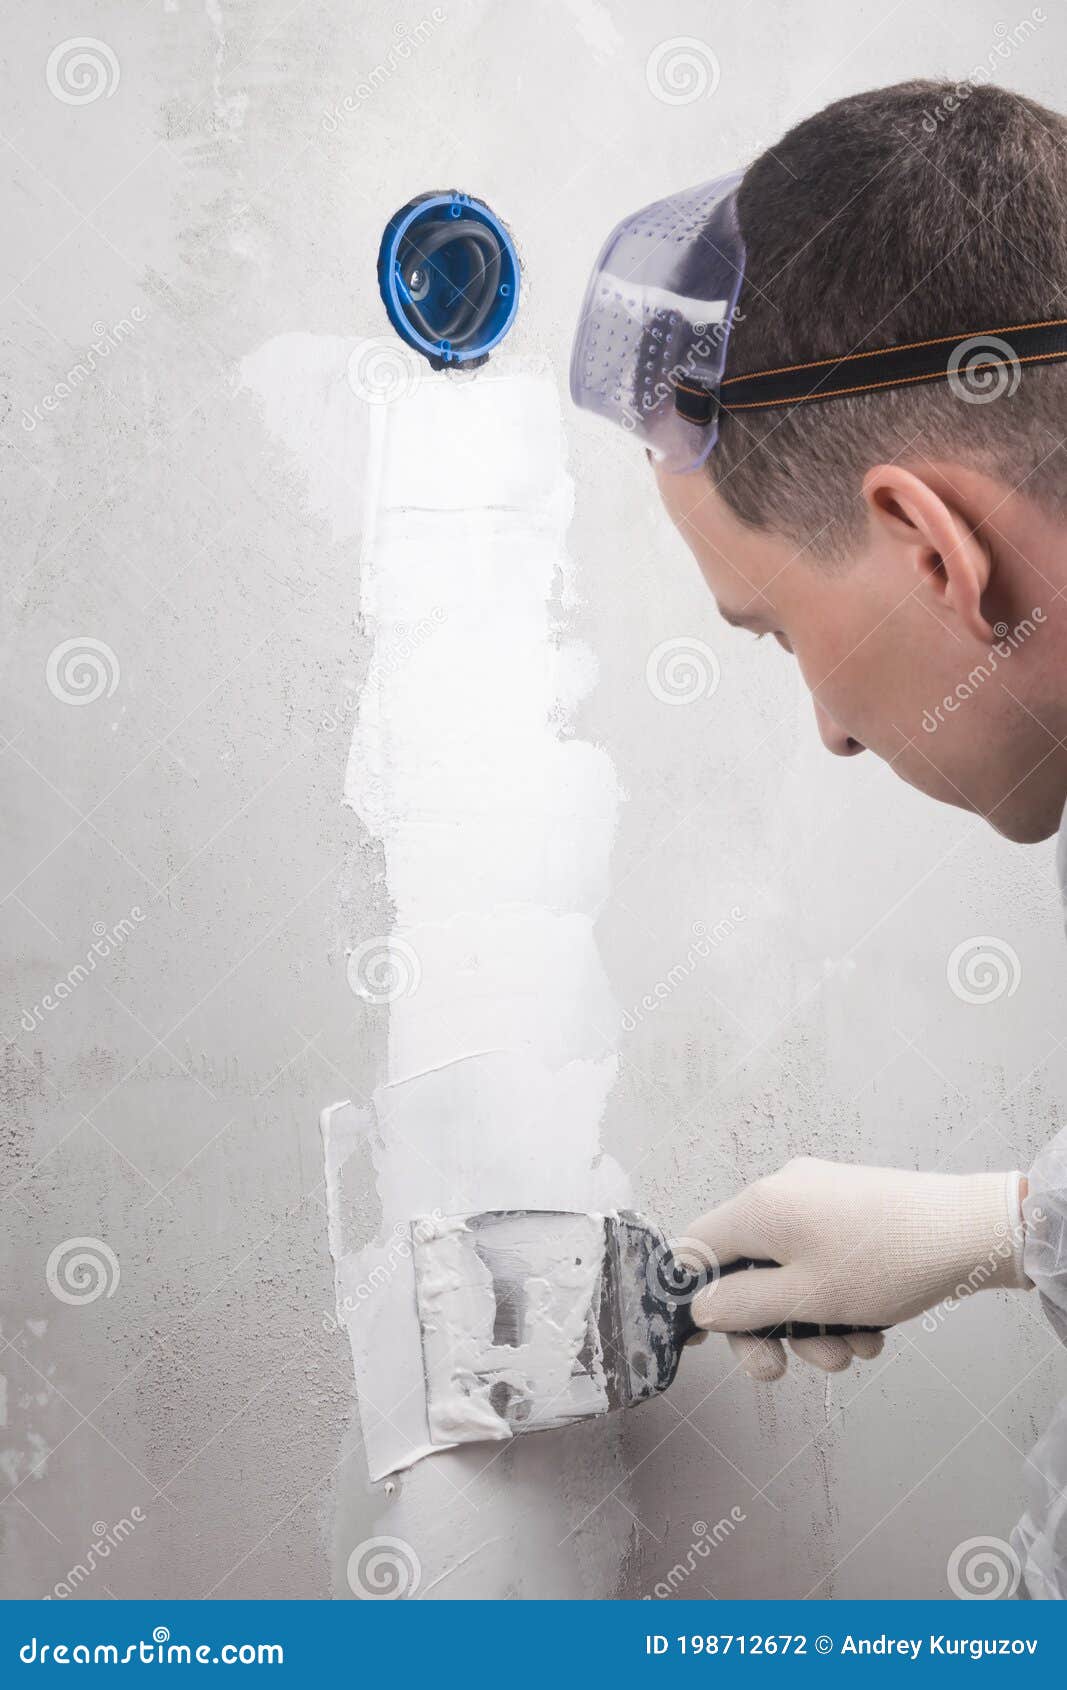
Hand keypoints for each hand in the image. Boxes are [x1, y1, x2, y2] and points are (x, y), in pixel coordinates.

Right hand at [683, 1157, 1027, 1379]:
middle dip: (768, 1328)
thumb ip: (743, 1306)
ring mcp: (819, 1199)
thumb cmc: (884, 1263)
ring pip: (790, 1273)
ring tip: (852, 1353)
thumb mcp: (807, 1298)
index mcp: (760, 1206)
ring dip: (810, 1323)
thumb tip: (700, 1308)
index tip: (705, 1342)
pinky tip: (871, 1332)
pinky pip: (822, 1261)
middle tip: (784, 1370)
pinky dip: (836, 1300)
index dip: (691, 1295)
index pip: (696, 1246)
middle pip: (746, 1270)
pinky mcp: (851, 1210)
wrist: (972, 1230)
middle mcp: (781, 1193)